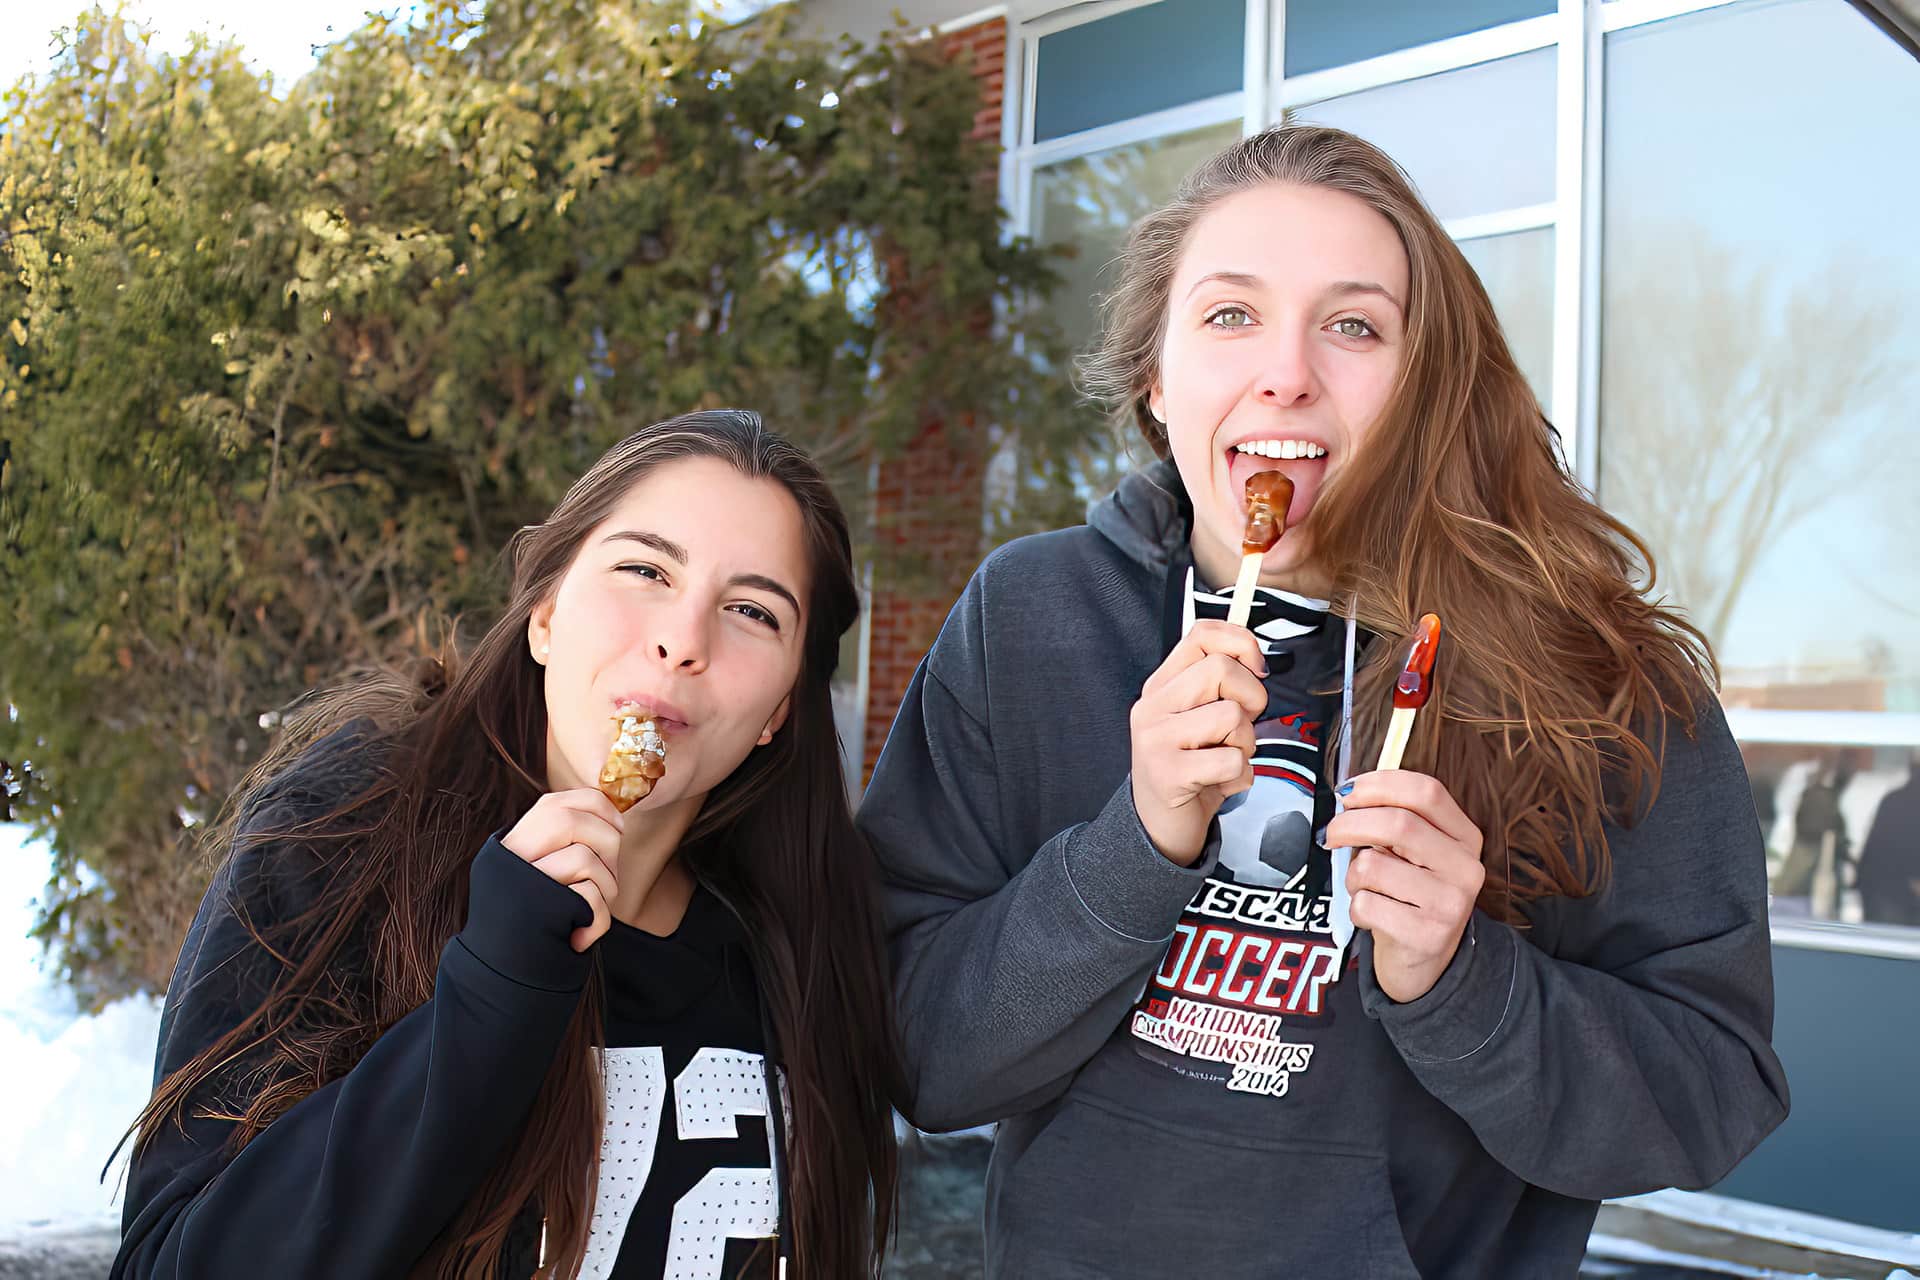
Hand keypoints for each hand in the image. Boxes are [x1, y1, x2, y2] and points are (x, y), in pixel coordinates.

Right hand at [501, 789, 625, 951]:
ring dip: (607, 886)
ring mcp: (521, 884)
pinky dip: (599, 919)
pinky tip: (583, 937)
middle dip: (608, 841)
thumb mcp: (539, 877)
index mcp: (511, 844)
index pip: (558, 801)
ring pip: (584, 858)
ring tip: (593, 910)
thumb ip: (563, 847)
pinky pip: (588, 898)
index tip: (617, 827)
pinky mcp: (538, 913)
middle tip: (610, 873)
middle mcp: (509, 859)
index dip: (597, 808)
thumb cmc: (535, 927)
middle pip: (570, 820)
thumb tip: (615, 815)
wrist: (504, 980)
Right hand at [1130, 619, 1267, 865]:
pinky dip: (1240, 775)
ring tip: (1227, 758)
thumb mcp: (1197, 718)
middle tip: (1242, 726)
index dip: (1241, 642)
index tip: (1256, 668)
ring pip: (1231, 715)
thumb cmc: (1189, 769)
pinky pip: (1231, 759)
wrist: (1157, 826)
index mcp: (1161, 685)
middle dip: (1251, 698)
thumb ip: (1218, 687)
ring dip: (1245, 743)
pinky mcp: (1168, 774)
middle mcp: (1152, 706)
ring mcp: (1156, 739)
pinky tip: (1223, 783)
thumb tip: (1257, 660)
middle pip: (1221, 669)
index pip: (1201, 635)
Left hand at [1326, 770, 1485, 1002]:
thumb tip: (1348, 794)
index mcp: (1465, 837)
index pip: (1426, 791)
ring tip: (1364, 888)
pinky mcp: (1427, 936)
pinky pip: (1366, 905)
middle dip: (1349, 824)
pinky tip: (1371, 915)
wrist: (1427, 962)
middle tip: (1330, 834)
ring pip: (1374, 866)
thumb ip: (1392, 821)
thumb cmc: (1409, 895)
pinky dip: (1355, 908)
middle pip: (1397, 823)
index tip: (1348, 792)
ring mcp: (1450, 904)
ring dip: (1353, 875)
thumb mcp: (1414, 854)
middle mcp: (1466, 868)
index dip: (1380, 784)